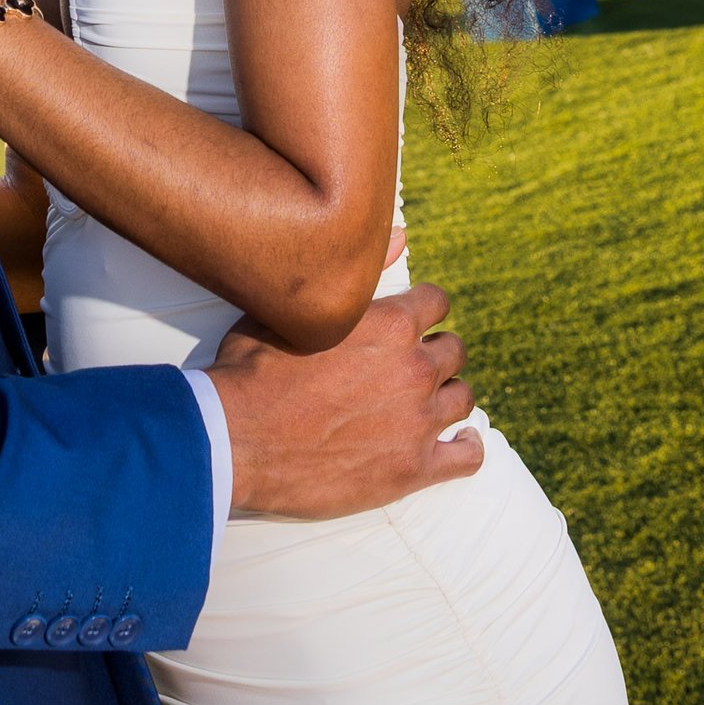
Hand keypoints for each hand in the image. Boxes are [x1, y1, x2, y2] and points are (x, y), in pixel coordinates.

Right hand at [208, 284, 481, 518]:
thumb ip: (357, 272)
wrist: (235, 441)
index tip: (411, 324)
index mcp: (390, 324)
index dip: (423, 310)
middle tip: (407, 368)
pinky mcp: (414, 468)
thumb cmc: (254, 372)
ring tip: (424, 403)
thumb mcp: (296, 309)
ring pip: (462, 398)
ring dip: (445, 397)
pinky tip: (459, 441)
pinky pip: (468, 456)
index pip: (437, 302)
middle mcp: (413, 368)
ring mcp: (418, 421)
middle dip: (433, 354)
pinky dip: (467, 446)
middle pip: (453, 351)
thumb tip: (403, 235)